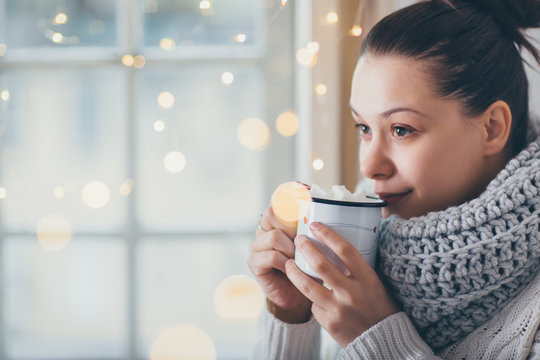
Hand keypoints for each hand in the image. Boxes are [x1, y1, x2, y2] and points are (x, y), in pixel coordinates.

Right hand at [247, 206, 311, 322]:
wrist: (298, 297)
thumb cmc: (307, 269)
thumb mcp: (313, 246)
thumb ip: (313, 230)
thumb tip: (329, 211)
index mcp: (276, 224)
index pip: (277, 205)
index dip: (289, 204)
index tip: (304, 203)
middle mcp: (263, 232)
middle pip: (271, 215)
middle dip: (290, 225)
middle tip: (304, 238)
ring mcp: (257, 247)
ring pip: (274, 236)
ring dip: (291, 247)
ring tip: (299, 258)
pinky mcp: (254, 263)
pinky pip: (271, 256)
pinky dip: (285, 262)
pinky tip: (291, 268)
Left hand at [285, 222, 397, 346]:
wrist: (381, 339)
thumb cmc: (378, 305)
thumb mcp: (373, 282)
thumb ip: (356, 267)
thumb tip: (335, 243)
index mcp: (367, 279)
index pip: (345, 250)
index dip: (327, 234)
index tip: (315, 225)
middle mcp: (352, 293)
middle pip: (321, 264)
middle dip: (305, 247)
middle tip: (298, 239)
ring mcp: (339, 309)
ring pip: (307, 285)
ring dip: (294, 271)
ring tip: (289, 263)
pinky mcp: (329, 323)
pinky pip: (314, 305)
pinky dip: (313, 298)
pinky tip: (313, 295)